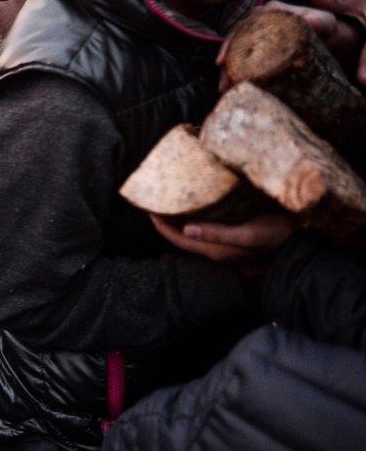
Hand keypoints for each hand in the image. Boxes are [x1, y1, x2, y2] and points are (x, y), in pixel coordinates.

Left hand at [150, 212, 297, 262]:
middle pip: (180, 237)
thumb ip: (218, 234)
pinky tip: (198, 204)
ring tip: (170, 200)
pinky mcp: (234, 238)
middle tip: (155, 200)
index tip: (147, 207)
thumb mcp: (249, 235)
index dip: (160, 224)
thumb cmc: (278, 238)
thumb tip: (186, 230)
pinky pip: (206, 228)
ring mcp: (224, 246)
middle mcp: (215, 251)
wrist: (304, 247)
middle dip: (166, 220)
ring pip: (192, 232)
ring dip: (179, 218)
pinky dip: (195, 217)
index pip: (176, 239)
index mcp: (214, 251)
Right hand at [217, 0, 365, 90]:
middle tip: (222, 84)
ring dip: (229, 73)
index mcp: (270, 11)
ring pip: (236, 53)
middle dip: (226, 64)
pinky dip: (238, 74)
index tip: (222, 62)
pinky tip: (234, 88)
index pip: (243, 26)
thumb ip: (318, 20)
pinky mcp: (259, 49)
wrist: (329, 38)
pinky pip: (244, 61)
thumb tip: (309, 20)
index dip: (230, 44)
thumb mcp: (325, 22)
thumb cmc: (327, 27)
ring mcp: (257, 35)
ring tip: (225, 90)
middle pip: (235, 42)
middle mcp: (259, 21)